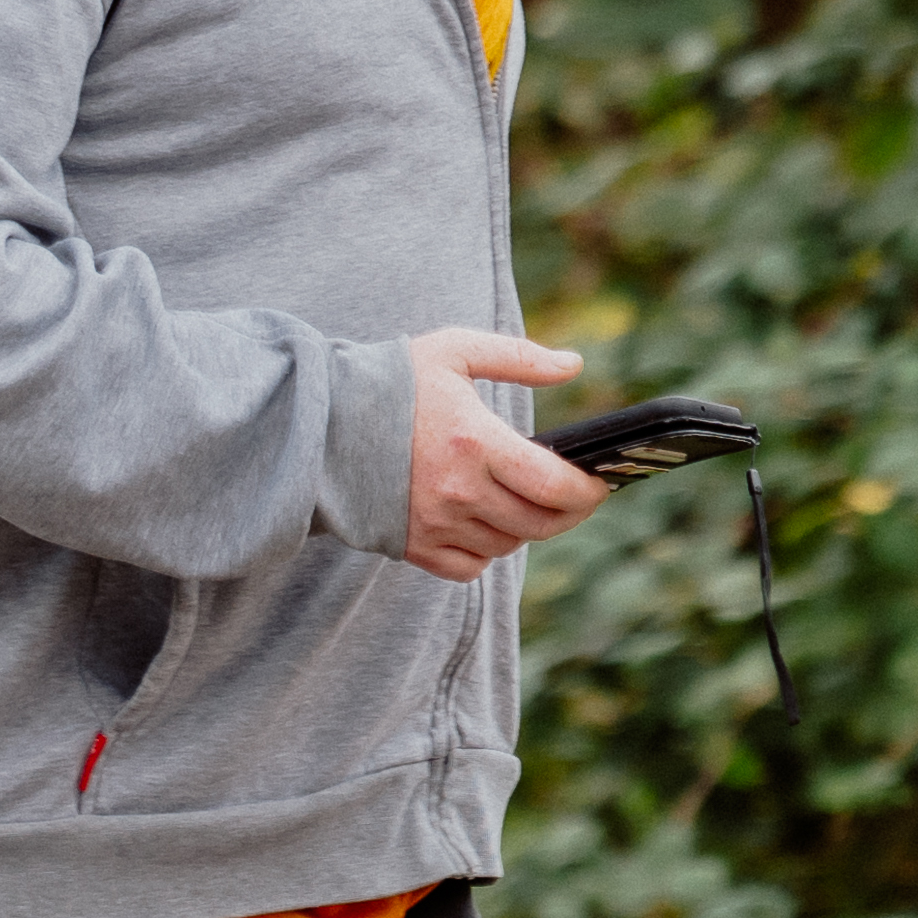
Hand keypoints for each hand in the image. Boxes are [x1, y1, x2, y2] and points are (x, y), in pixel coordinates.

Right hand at [398, 326, 598, 582]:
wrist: (319, 422)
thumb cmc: (391, 381)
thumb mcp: (455, 351)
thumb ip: (519, 358)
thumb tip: (574, 364)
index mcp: (475, 442)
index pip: (554, 487)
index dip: (588, 491)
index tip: (599, 482)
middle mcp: (459, 491)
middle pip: (539, 524)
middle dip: (568, 513)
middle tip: (576, 496)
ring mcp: (435, 524)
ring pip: (508, 545)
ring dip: (527, 527)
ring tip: (528, 501)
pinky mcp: (413, 546)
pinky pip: (470, 566)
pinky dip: (487, 551)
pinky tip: (487, 523)